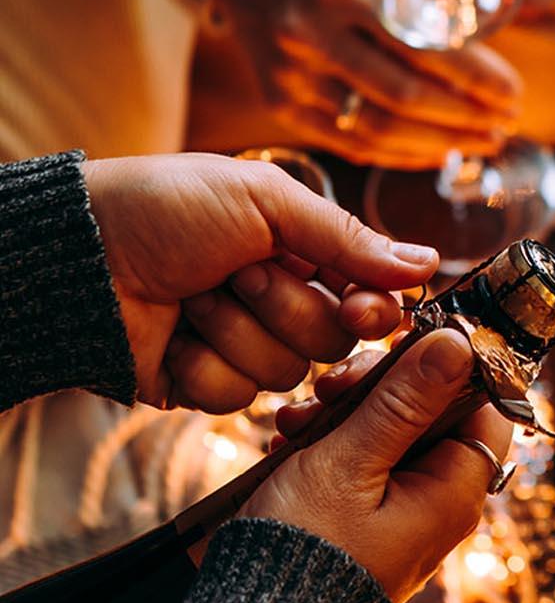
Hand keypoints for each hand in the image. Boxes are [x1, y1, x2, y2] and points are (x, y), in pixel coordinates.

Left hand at [83, 154, 438, 412]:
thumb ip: (348, 239)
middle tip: (237, 272)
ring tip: (194, 296)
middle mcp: (282, 304)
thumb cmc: (168, 208)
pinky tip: (175, 335)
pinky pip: (235, 400)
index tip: (364, 307)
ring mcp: (243, 348)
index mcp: (305, 256)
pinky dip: (203, 365)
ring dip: (235, 330)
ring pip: (284, 374)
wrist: (81, 255)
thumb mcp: (266, 202)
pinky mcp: (204, 386)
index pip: (370, 300)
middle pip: (331, 342)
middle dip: (283, 307)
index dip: (371, 311)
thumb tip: (425, 264)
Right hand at [217, 0, 521, 168]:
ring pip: (375, 129)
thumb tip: (495, 16)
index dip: (476, 78)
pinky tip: (437, 152)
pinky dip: (398, 154)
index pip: (423, 45)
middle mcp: (309, 34)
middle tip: (508, 123)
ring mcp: (289, 75)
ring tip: (483, 142)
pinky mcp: (279, 102)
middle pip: (403, 95)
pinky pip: (347, 143)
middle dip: (465, 117)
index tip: (514, 94)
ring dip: (439, 144)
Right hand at [251, 333, 511, 602]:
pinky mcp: (368, 515)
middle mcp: (438, 502)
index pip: (486, 407)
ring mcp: (403, 510)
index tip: (404, 344)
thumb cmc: (305, 545)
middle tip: (332, 385)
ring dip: (345, 410)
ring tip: (298, 417)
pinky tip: (291, 437)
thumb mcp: (351, 461)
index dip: (450, 367)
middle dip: (381, 387)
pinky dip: (330, 440)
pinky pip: (364, 460)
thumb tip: (457, 346)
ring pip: (392, 430)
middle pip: (433, 412)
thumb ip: (405, 401)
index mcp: (453, 492)